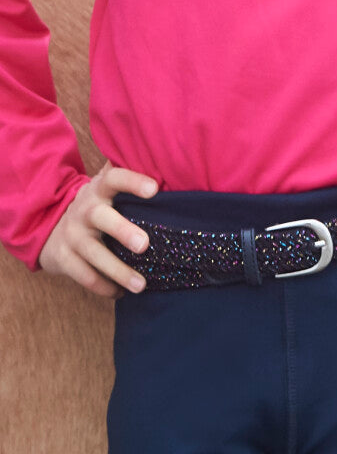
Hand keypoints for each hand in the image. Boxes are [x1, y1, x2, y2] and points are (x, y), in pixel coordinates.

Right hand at [37, 160, 158, 300]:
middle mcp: (84, 210)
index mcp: (99, 189)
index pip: (115, 178)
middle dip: (123, 231)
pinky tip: (121, 293)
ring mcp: (72, 235)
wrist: (51, 226)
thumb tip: (169, 160)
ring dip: (118, 271)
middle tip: (145, 246)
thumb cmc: (96, 204)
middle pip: (102, 217)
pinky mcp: (62, 258)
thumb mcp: (107, 187)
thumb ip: (131, 174)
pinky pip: (83, 276)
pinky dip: (104, 287)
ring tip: (141, 286)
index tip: (155, 189)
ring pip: (94, 254)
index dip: (133, 182)